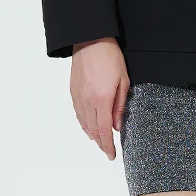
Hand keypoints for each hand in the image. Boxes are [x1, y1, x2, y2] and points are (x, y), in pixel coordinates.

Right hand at [70, 37, 129, 160]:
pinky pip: (78, 114)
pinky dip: (84, 124)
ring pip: (84, 124)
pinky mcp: (73, 92)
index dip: (108, 145)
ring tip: (100, 141)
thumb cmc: (110, 57)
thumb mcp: (123, 80)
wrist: (90, 40)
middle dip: (101, 143)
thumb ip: (120, 105)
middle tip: (107, 150)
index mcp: (101, 100)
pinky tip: (88, 125)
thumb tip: (117, 126)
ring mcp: (78, 97)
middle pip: (93, 130)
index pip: (104, 131)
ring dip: (92, 135)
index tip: (112, 155)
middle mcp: (87, 102)